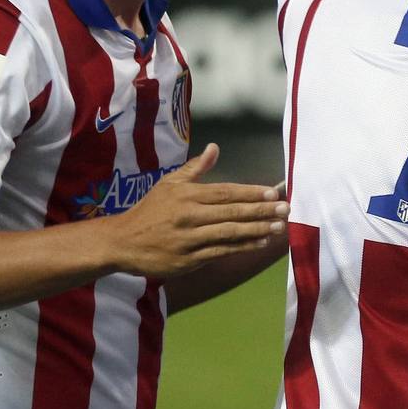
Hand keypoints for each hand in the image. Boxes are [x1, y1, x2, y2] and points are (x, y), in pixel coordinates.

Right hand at [107, 143, 289, 276]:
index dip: (251, 192)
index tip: (274, 192)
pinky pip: (221, 252)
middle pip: (232, 212)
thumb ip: (195, 168)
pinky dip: (242, 247)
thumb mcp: (169, 184)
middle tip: (286, 208)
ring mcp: (190, 239)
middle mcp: (190, 216)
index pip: (226, 192)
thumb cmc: (150, 210)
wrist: (121, 242)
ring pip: (230, 233)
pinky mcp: (188, 260)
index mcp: (187, 195)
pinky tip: (260, 242)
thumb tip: (215, 148)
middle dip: (262, 210)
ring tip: (279, 227)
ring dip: (257, 230)